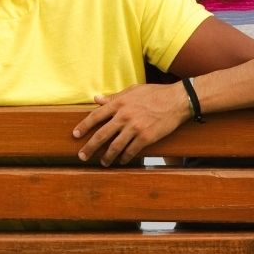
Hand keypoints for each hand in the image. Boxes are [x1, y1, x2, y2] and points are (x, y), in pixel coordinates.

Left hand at [71, 82, 189, 165]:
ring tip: (103, 162)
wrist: (177, 100)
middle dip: (89, 147)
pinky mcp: (146, 137)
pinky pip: (131, 151)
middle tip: (82, 156)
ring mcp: (135, 128)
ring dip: (106, 157)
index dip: (83, 126)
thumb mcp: (132, 90)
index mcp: (119, 103)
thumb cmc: (155, 93)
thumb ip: (114, 97)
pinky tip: (121, 160)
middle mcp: (124, 116)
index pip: (95, 116)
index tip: (75, 135)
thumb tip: (96, 99)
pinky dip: (124, 157)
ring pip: (115, 146)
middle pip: (101, 135)